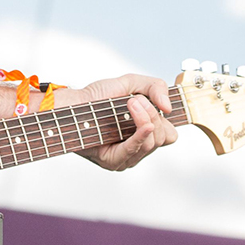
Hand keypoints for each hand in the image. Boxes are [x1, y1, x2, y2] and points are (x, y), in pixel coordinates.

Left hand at [50, 74, 176, 170]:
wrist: (74, 104)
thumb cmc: (99, 96)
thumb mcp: (132, 83)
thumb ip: (156, 87)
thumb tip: (169, 108)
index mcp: (144, 134)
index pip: (169, 134)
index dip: (165, 119)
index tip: (154, 102)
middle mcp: (138, 148)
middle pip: (163, 138)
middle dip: (153, 115)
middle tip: (136, 100)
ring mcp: (127, 157)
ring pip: (151, 143)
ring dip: (146, 119)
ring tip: (131, 102)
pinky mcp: (114, 162)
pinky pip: (134, 151)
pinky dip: (141, 135)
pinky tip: (145, 124)